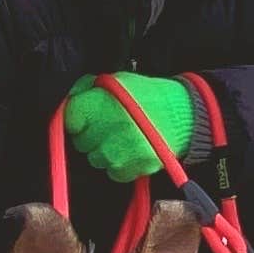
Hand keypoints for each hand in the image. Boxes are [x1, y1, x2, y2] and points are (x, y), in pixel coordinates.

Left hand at [61, 73, 202, 179]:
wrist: (184, 116)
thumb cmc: (149, 96)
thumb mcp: (118, 80)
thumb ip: (88, 88)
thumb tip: (68, 100)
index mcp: (99, 104)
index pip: (69, 119)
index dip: (77, 119)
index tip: (87, 118)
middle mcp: (104, 129)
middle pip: (80, 142)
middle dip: (92, 135)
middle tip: (111, 126)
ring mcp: (116, 152)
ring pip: (95, 159)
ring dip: (105, 151)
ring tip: (124, 137)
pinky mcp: (130, 169)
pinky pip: (113, 172)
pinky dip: (121, 165)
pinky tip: (133, 150)